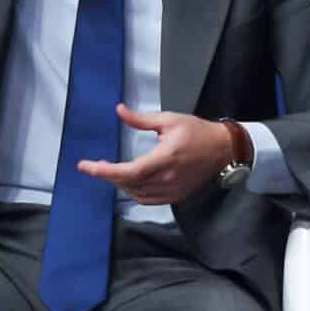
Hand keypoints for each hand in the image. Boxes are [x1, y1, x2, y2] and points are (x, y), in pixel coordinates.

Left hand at [77, 105, 236, 204]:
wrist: (222, 149)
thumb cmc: (197, 132)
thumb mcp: (169, 120)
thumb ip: (141, 119)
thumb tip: (119, 110)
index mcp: (165, 157)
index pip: (129, 171)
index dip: (105, 171)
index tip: (86, 166)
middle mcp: (168, 177)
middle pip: (129, 183)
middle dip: (109, 175)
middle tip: (94, 165)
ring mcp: (172, 190)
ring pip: (137, 194)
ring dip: (121, 184)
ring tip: (111, 172)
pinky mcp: (176, 195)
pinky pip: (148, 200)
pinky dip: (134, 192)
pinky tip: (128, 182)